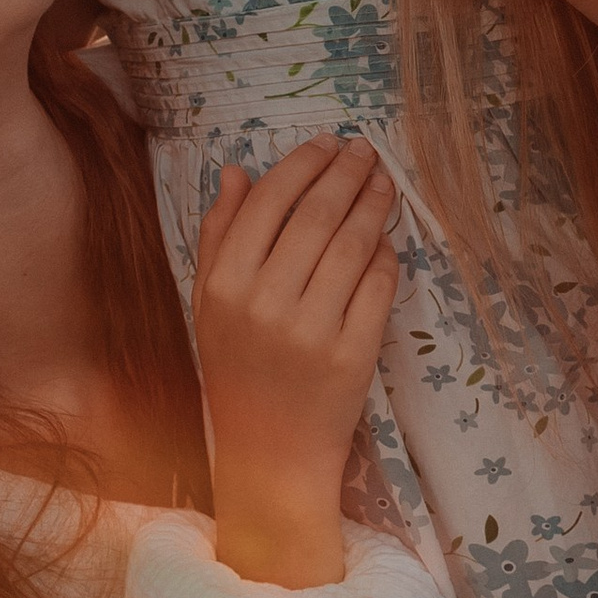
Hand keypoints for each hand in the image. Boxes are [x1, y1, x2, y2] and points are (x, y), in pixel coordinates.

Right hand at [193, 137, 398, 587]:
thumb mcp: (210, 304)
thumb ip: (219, 235)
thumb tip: (237, 171)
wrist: (269, 453)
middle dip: (347, 172)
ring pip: (354, 243)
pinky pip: (379, 284)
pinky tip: (386, 237)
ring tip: (382, 182)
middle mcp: (265, 303)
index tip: (328, 143)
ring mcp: (312, 330)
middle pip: (318, 214)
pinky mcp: (353, 353)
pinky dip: (386, 253)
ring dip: (374, 203)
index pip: (270, 202)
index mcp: (224, 285)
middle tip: (365, 151)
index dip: (304, 164)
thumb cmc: (238, 369)